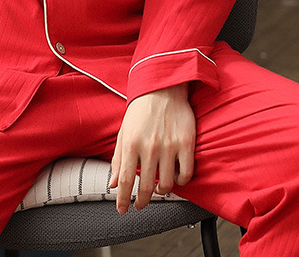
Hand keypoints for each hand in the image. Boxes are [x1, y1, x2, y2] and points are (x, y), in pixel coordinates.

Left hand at [110, 84, 195, 213]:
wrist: (162, 88)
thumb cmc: (141, 110)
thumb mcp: (124, 132)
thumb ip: (118, 159)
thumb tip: (112, 184)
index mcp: (131, 144)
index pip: (125, 181)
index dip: (123, 200)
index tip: (122, 210)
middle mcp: (149, 147)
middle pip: (145, 187)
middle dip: (141, 201)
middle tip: (140, 204)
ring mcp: (169, 146)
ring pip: (166, 185)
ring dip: (161, 192)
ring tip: (157, 188)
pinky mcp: (186, 144)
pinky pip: (185, 174)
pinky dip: (180, 182)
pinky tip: (175, 178)